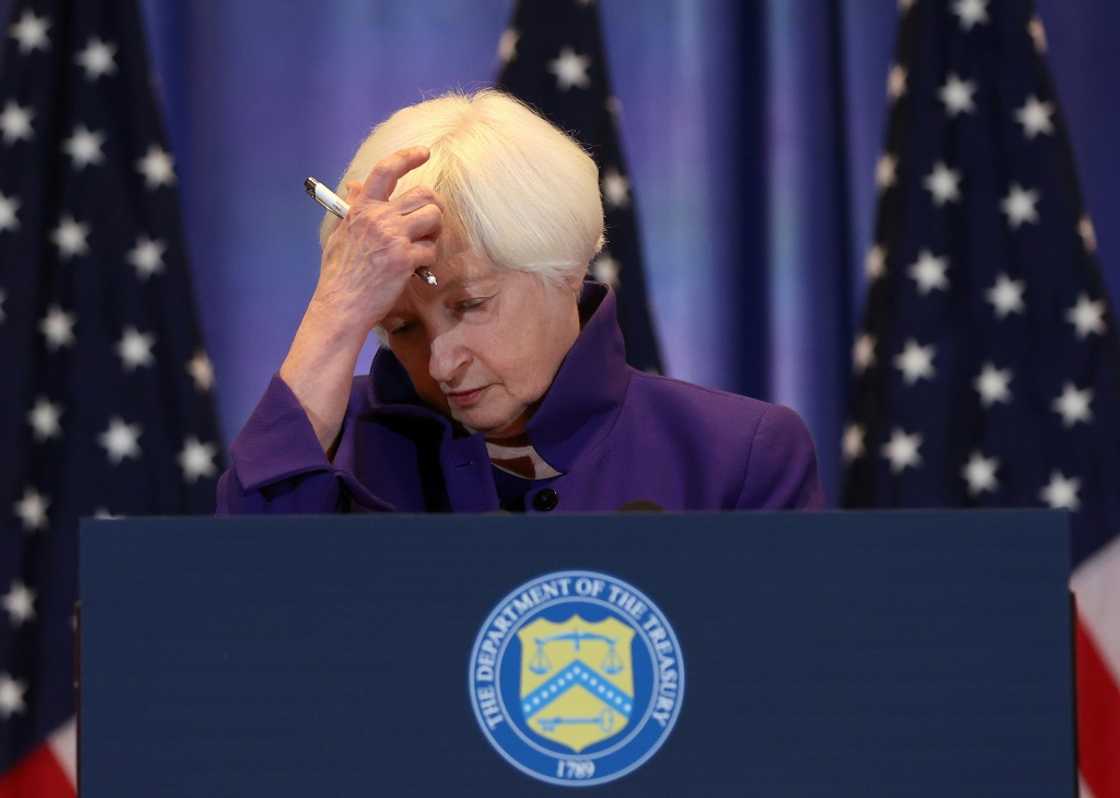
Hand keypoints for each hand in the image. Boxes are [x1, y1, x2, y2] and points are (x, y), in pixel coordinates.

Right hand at [310, 146, 444, 333]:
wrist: (341, 305)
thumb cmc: (340, 273)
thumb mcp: (340, 234)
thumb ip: (353, 208)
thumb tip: (355, 185)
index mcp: (362, 209)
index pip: (385, 170)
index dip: (407, 157)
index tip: (423, 152)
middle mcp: (379, 218)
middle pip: (424, 194)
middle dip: (433, 206)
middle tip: (428, 222)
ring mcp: (393, 237)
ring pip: (433, 217)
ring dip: (434, 231)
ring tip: (421, 245)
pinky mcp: (405, 259)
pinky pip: (432, 249)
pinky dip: (428, 259)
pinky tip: (415, 268)